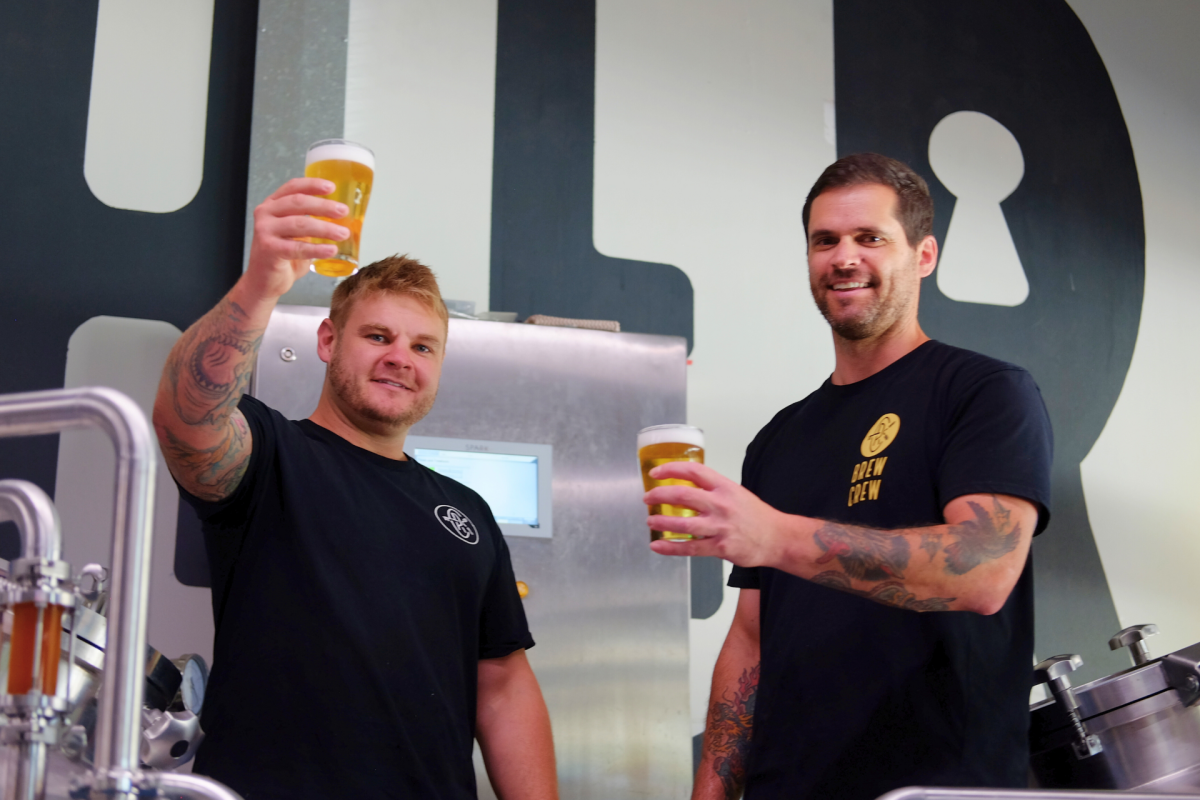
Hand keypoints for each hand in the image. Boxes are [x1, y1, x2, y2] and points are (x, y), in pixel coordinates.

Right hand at [243, 178, 350, 298]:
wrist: (264, 281)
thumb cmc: (283, 256)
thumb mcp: (297, 234)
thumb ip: (310, 222)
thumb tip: (341, 219)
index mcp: (273, 205)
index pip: (293, 187)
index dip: (312, 185)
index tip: (331, 187)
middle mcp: (266, 213)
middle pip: (298, 202)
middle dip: (324, 206)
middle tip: (343, 211)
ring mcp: (265, 230)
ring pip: (300, 223)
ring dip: (325, 228)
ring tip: (343, 233)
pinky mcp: (268, 248)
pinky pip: (297, 247)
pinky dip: (317, 249)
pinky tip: (331, 250)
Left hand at [645, 462, 791, 566]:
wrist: (777, 538)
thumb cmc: (756, 516)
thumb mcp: (736, 493)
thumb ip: (713, 490)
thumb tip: (686, 486)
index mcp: (724, 487)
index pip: (693, 471)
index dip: (671, 469)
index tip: (656, 472)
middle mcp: (721, 504)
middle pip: (683, 495)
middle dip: (659, 495)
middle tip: (648, 498)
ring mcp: (720, 526)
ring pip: (684, 524)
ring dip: (662, 522)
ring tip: (650, 522)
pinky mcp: (720, 547)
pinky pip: (690, 548)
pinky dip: (671, 547)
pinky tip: (658, 546)